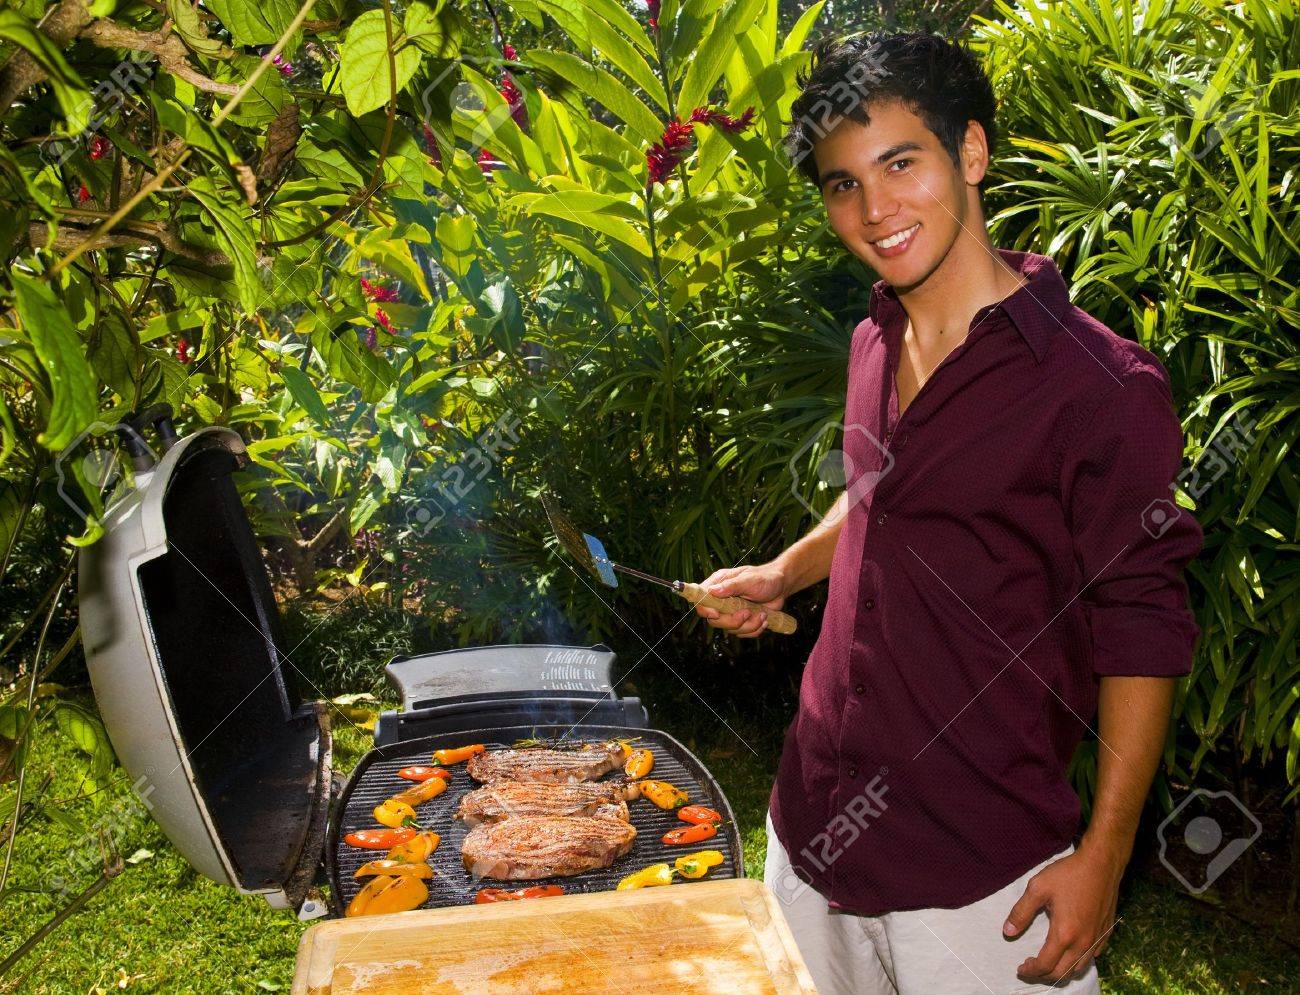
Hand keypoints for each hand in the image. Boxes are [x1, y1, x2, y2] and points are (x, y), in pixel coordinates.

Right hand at [694, 563, 787, 637]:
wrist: (781, 586)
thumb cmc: (764, 578)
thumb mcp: (749, 579)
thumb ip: (731, 585)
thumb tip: (712, 591)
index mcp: (718, 585)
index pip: (701, 600)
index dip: (705, 610)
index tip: (716, 613)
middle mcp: (722, 600)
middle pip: (714, 620)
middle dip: (732, 621)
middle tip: (747, 613)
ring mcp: (732, 612)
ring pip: (730, 629)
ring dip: (748, 625)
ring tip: (762, 614)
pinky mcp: (742, 621)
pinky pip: (743, 633)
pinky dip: (755, 629)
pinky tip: (764, 618)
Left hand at [1002, 847, 1123, 983]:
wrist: (1101, 864)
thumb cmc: (1068, 874)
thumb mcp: (1037, 888)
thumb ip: (1021, 912)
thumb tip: (1007, 932)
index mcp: (1064, 934)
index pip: (1045, 965)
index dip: (1031, 971)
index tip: (1020, 968)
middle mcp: (1083, 942)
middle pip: (1062, 973)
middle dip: (1044, 975)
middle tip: (1030, 968)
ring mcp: (1097, 939)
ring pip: (1079, 969)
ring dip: (1061, 972)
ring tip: (1047, 963)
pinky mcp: (1106, 933)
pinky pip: (1092, 957)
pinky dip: (1078, 962)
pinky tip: (1069, 952)